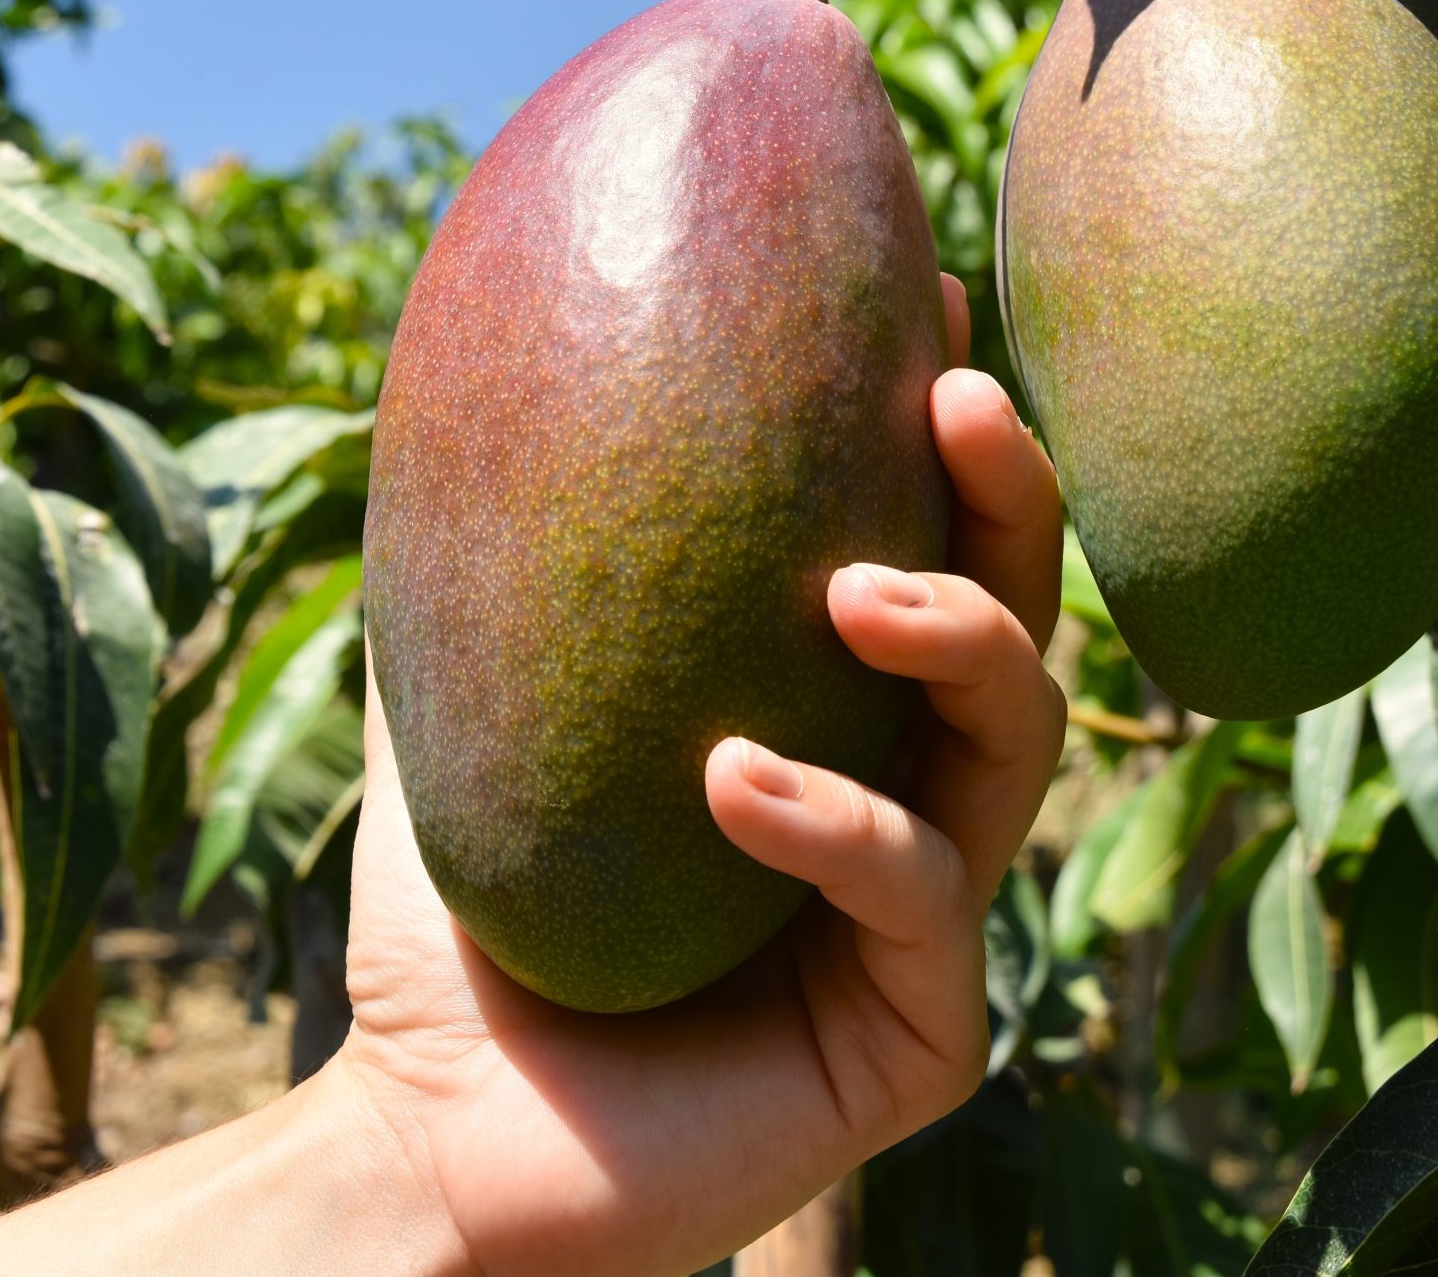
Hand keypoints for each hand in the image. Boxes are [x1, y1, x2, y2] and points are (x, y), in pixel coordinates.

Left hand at [333, 273, 1067, 1276]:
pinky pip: (918, 899)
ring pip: (1014, 746)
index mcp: (826, 722)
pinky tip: (732, 782)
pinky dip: (835, 822)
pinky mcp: (917, 1034)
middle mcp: (900, 801)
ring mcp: (919, 922)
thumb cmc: (459, 935)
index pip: (916, 548)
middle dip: (1006, 498)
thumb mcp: (461, 722)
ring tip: (851, 586)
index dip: (942, 431)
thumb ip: (469, 584)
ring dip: (953, 637)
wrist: (432, 1138)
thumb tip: (422, 395)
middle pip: (1015, 621)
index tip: (918, 298)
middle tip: (951, 398)